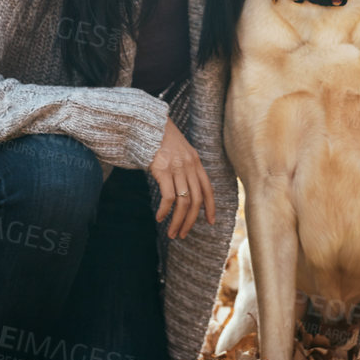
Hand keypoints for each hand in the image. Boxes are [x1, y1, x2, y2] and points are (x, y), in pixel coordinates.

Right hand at [149, 120, 215, 239]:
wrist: (149, 124)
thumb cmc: (162, 140)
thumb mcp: (181, 152)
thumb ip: (186, 168)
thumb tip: (187, 190)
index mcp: (196, 163)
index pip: (208, 189)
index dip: (211, 207)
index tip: (210, 222)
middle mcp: (189, 166)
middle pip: (196, 200)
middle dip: (191, 221)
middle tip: (183, 234)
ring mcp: (177, 168)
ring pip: (183, 202)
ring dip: (177, 221)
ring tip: (171, 233)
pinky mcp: (163, 170)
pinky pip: (168, 197)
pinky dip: (165, 211)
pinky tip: (160, 218)